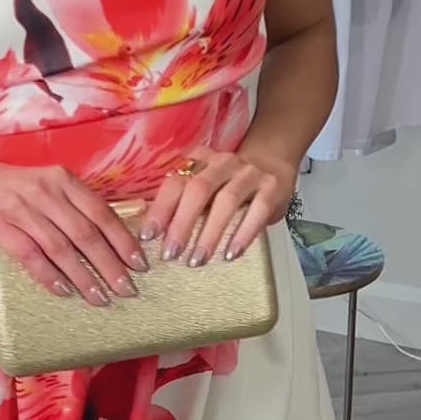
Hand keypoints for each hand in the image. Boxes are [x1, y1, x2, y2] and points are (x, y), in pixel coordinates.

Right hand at [0, 158, 147, 304]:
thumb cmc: (19, 190)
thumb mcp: (52, 187)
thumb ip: (78, 207)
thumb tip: (115, 242)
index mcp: (64, 180)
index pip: (101, 213)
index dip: (122, 240)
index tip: (139, 264)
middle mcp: (45, 192)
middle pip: (85, 234)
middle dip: (109, 265)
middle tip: (126, 289)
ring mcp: (21, 209)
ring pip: (60, 248)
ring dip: (83, 276)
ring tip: (100, 298)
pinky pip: (30, 255)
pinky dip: (49, 275)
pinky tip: (65, 291)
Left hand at [143, 149, 295, 265]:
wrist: (272, 165)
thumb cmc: (228, 184)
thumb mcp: (205, 185)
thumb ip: (182, 201)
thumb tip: (152, 233)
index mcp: (200, 160)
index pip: (175, 182)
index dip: (160, 210)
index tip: (148, 236)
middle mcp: (223, 162)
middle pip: (198, 190)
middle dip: (182, 224)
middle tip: (171, 254)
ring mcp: (249, 173)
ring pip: (227, 201)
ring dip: (210, 233)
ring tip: (198, 260)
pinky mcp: (272, 187)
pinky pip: (257, 211)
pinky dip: (242, 234)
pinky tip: (230, 254)